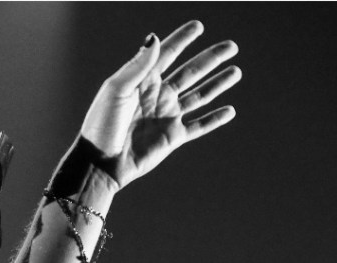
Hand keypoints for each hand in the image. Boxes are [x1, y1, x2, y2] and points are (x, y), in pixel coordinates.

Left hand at [80, 20, 241, 187]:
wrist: (100, 162)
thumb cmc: (102, 125)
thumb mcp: (116, 90)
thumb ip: (138, 65)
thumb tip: (156, 38)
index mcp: (142, 82)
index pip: (166, 55)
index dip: (181, 40)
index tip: (198, 26)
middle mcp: (157, 96)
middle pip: (190, 72)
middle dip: (210, 59)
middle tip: (232, 46)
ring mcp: (166, 116)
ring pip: (199, 96)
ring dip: (217, 84)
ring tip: (236, 71)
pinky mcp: (172, 137)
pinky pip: (198, 126)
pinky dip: (214, 119)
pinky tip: (230, 111)